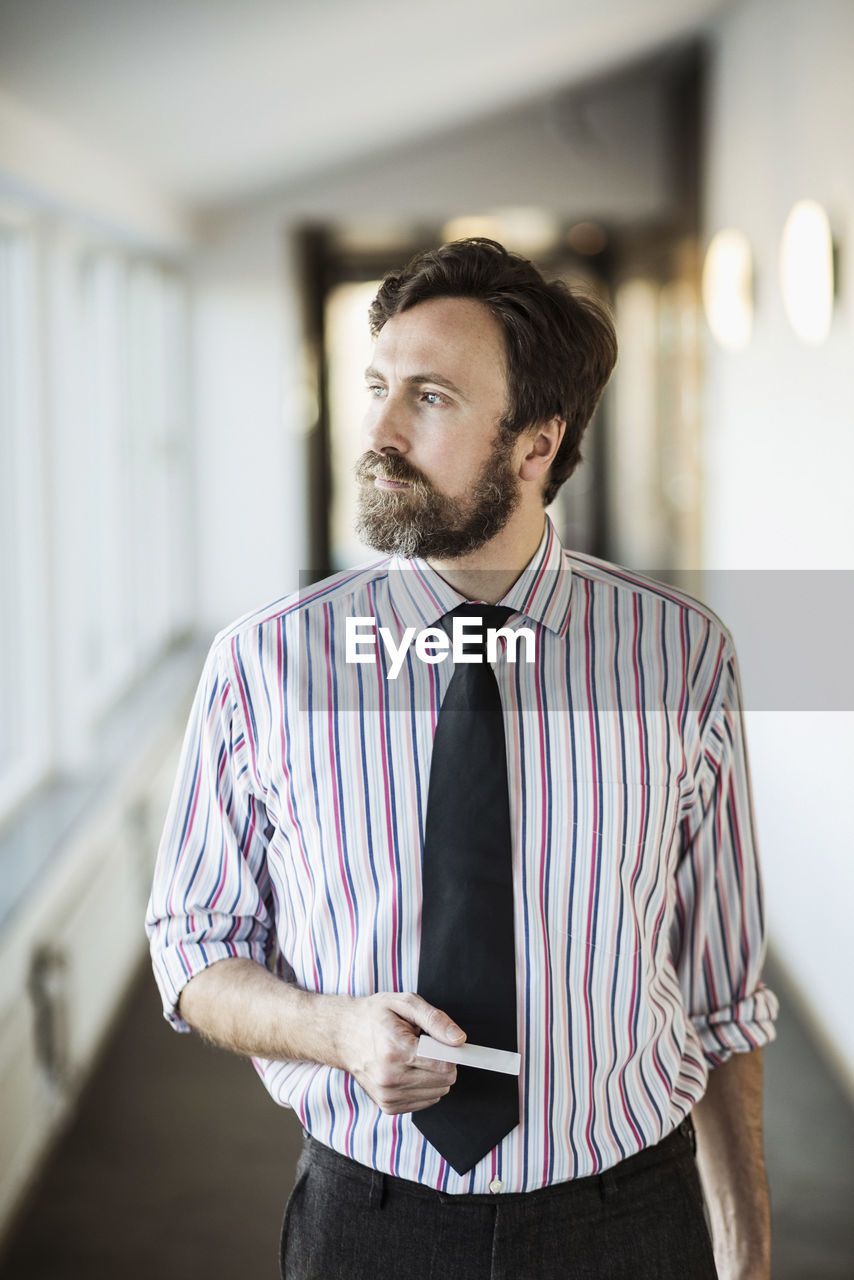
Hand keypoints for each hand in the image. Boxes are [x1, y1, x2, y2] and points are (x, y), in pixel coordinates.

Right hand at [339, 992, 463, 1114]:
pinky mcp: (388, 1106)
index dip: (452, 1052)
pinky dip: (424, 1085)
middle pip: (444, 1081)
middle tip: (424, 1044)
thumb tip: (459, 1040)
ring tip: (412, 1055)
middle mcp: (389, 1079)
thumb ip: (435, 1020)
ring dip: (433, 1074)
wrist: (343, 1035)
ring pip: (438, 1093)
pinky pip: (426, 1101)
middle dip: (442, 1061)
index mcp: (394, 1051)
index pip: (444, 1065)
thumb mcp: (405, 1003)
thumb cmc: (375, 1016)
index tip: (451, 1043)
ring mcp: (387, 1096)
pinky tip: (408, 1069)